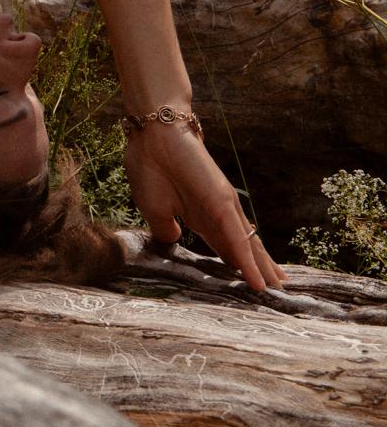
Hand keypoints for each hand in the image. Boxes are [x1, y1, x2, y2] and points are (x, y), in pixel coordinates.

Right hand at [124, 124, 286, 291]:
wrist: (152, 138)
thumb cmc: (149, 168)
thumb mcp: (153, 209)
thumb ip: (165, 228)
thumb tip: (173, 240)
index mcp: (197, 216)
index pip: (223, 245)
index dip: (234, 263)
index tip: (245, 281)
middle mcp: (216, 214)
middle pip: (242, 247)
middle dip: (257, 268)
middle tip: (274, 289)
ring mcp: (223, 209)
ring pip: (247, 245)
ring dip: (261, 268)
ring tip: (276, 288)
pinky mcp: (223, 205)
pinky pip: (237, 240)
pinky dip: (248, 262)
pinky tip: (257, 280)